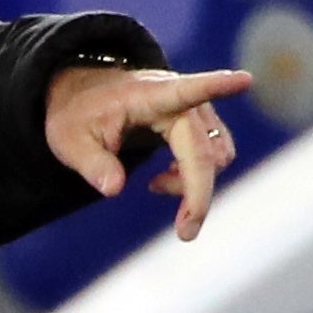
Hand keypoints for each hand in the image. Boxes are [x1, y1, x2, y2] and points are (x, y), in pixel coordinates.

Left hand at [45, 65, 254, 240]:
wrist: (84, 95)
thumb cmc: (79, 114)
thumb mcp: (69, 140)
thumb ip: (92, 164)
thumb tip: (114, 189)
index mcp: (151, 95)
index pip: (187, 90)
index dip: (215, 86)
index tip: (244, 80)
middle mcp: (183, 102)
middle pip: (205, 152)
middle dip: (199, 194)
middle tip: (185, 232)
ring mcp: (197, 114)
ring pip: (216, 158)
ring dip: (193, 184)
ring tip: (154, 185)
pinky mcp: (201, 126)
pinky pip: (213, 158)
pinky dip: (195, 177)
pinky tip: (164, 178)